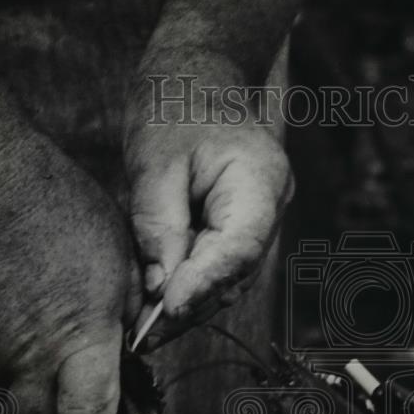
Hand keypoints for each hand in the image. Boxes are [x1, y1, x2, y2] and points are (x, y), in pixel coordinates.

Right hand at [0, 134, 140, 413]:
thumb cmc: (60, 210)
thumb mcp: (119, 261)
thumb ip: (125, 317)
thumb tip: (127, 348)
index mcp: (80, 342)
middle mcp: (28, 358)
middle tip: (67, 389)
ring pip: (6, 388)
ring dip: (24, 370)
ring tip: (34, 310)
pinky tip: (6, 297)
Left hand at [124, 54, 293, 346]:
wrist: (199, 77)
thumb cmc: (175, 106)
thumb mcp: (154, 161)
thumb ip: (159, 226)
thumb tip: (160, 288)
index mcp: (261, 183)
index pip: (238, 249)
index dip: (203, 285)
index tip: (166, 311)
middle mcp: (271, 209)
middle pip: (234, 274)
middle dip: (189, 307)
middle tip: (142, 336)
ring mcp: (260, 223)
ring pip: (227, 280)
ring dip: (187, 305)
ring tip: (143, 330)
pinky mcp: (239, 231)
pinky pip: (217, 268)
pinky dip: (188, 287)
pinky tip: (155, 305)